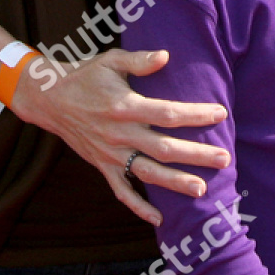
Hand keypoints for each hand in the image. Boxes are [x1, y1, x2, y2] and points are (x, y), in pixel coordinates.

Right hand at [12, 48, 229, 226]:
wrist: (50, 100)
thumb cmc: (86, 76)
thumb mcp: (111, 61)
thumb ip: (139, 60)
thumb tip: (165, 56)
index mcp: (124, 106)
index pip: (166, 113)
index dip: (194, 115)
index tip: (220, 113)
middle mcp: (119, 133)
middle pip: (163, 148)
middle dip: (195, 155)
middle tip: (224, 159)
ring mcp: (110, 153)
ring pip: (147, 172)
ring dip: (175, 182)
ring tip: (202, 189)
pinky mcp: (102, 166)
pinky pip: (121, 191)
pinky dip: (138, 206)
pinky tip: (159, 218)